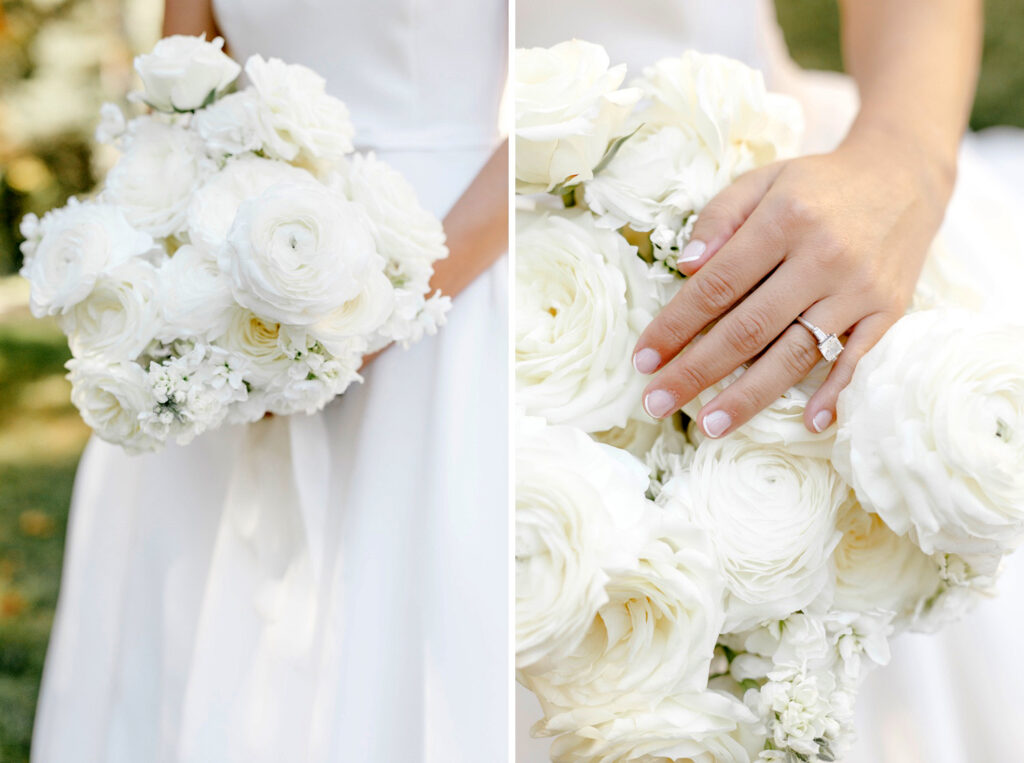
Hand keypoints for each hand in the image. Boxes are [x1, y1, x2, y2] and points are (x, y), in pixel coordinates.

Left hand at [632, 126, 955, 436]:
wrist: (901, 174)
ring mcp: (859, 288)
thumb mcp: (762, 180)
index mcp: (784, 219)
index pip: (717, 286)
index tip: (643, 360)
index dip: (675, 326)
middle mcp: (823, 256)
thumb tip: (685, 266)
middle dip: (697, 371)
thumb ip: (719, 217)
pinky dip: (836, 393)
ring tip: (710, 426)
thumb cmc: (816, 184)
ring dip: (749, 396)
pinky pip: (860, 359)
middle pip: (748, 329)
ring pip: (796, 353)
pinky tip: (809, 423)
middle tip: (657, 403)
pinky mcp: (891, 309)